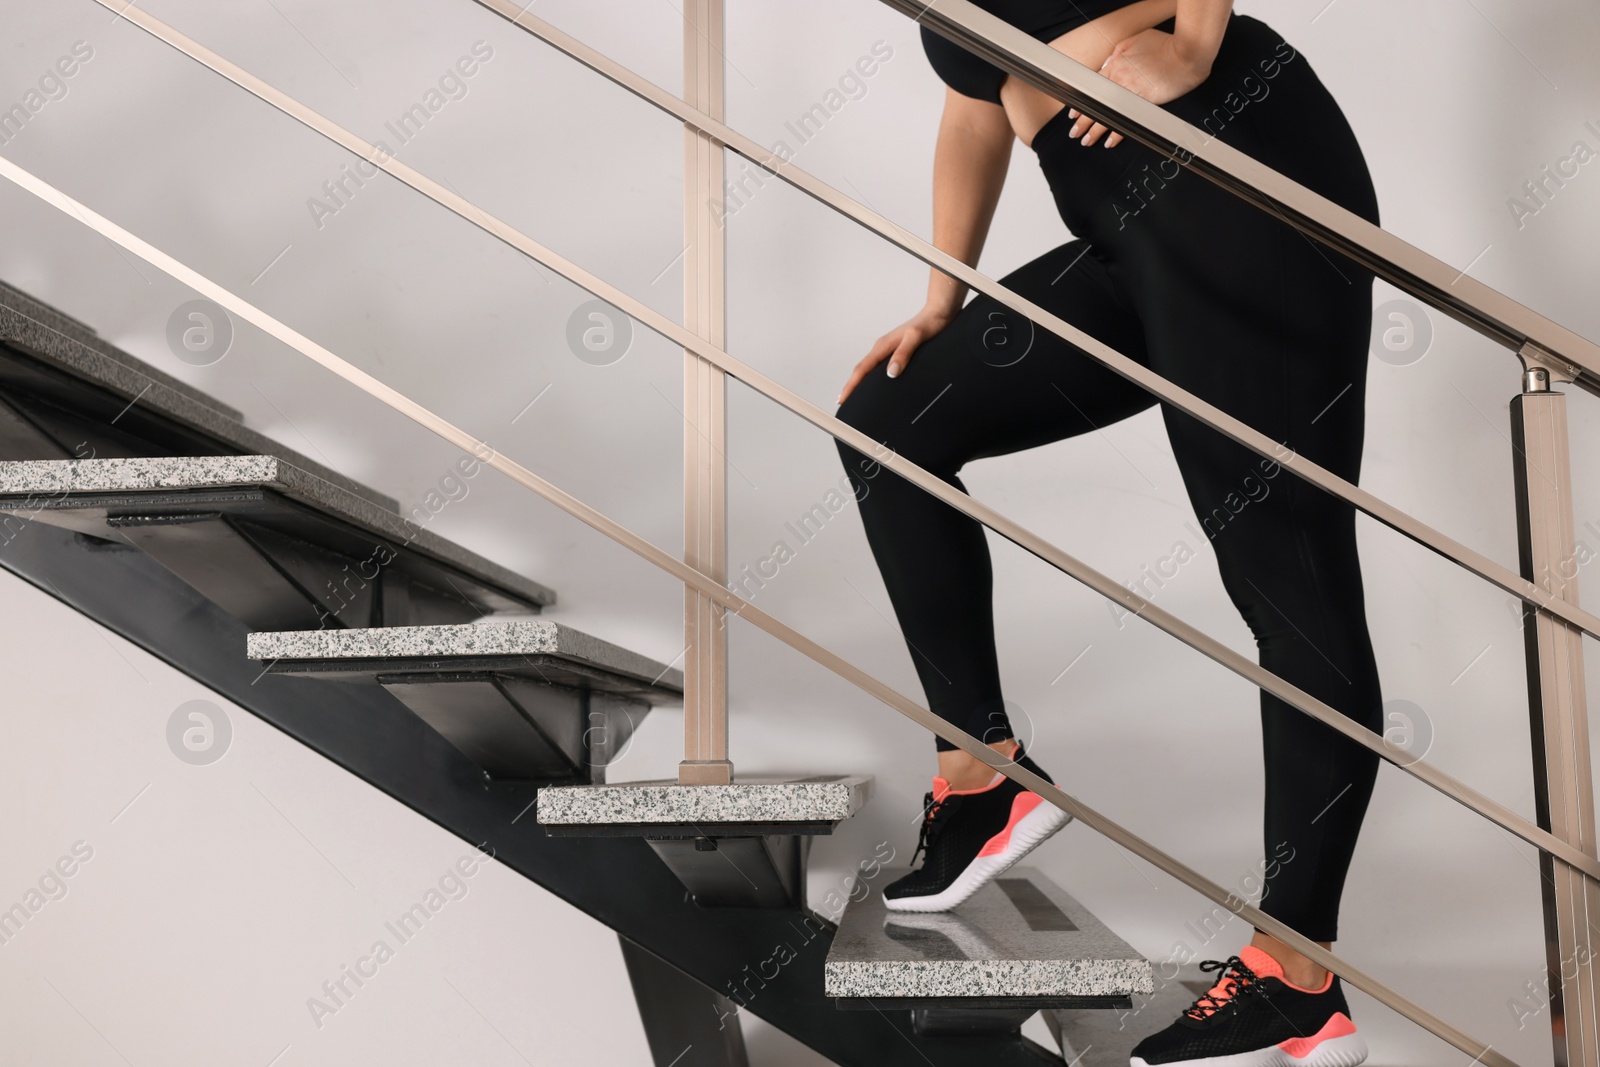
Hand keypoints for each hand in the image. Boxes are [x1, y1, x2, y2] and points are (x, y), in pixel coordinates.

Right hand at [837, 302, 955, 403]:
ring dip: (860, 382)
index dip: (851, 385)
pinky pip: (879, 367)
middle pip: (861, 370)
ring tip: (855, 397)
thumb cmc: (929, 323)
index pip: (862, 368)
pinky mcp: (897, 351)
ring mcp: (889, 350)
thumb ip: (903, 354)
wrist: (938, 312)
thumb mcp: (916, 338)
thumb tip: (891, 373)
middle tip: (843, 402)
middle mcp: (883, 348)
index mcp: (883, 346)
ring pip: (869, 369)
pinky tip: (876, 385)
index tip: (842, 398)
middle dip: (851, 386)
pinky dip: (873, 378)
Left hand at [1067, 27, 1215, 147]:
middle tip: (1074, 132)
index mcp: (1116, 64)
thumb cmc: (1166, 45)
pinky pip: (1125, 120)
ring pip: (1106, 114)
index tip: (1074, 113)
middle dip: (1082, 121)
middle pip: (1095, 103)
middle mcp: (1120, 79)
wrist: (1188, 53)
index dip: (1082, 101)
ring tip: (1087, 141)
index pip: (1092, 86)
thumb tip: (1107, 63)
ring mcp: (1131, 92)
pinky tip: (1109, 142)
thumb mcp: (1137, 39)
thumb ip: (1119, 51)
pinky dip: (1116, 133)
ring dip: (1094, 131)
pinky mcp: (1144, 102)